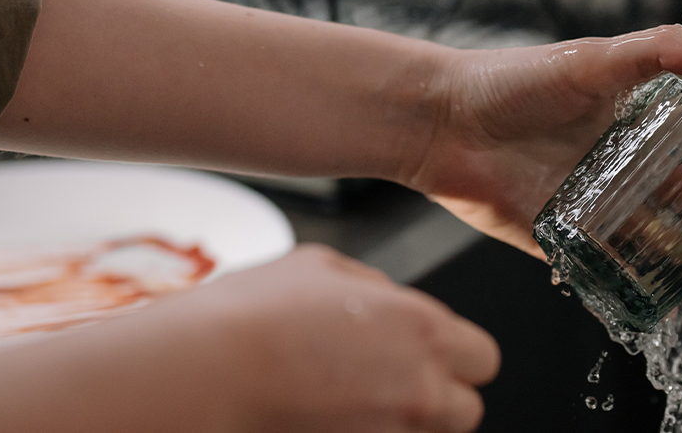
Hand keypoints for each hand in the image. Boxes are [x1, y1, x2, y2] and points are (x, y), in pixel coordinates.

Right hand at [0, 245, 498, 432]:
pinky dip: (364, 430)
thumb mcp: (321, 265)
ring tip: (350, 400)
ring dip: (401, 420)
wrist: (198, 377)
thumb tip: (390, 299)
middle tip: (392, 381)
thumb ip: (375, 286)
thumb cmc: (249, 317)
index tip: (431, 352)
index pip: (484, 356)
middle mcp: (419, 391)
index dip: (457, 354)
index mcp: (422, 330)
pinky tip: (327, 417)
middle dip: (437, 396)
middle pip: (466, 409)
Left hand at [408, 25, 681, 284]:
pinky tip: (666, 293)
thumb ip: (659, 52)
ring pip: (656, 233)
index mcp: (633, 116)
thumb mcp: (592, 59)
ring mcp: (594, 202)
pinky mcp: (563, 238)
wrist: (440, 122)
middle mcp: (619, 161)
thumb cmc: (511, 80)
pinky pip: (608, 267)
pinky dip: (639, 281)